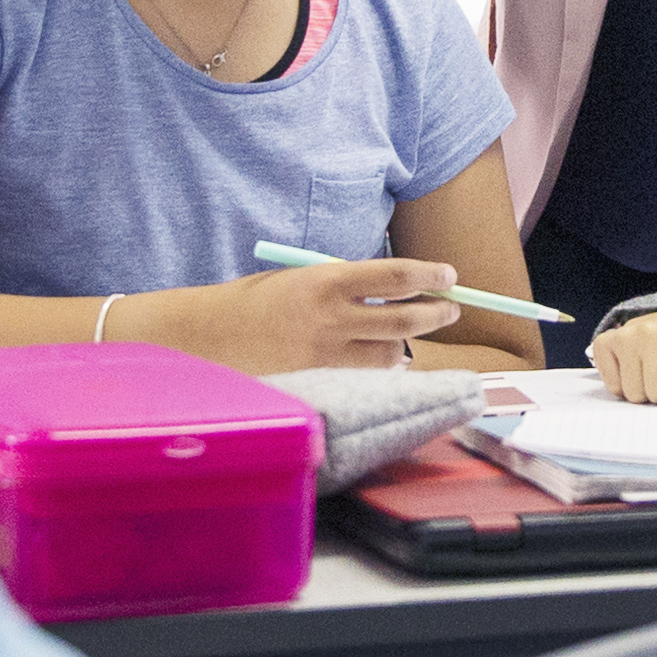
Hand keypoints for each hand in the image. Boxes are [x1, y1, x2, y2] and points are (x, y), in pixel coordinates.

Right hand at [198, 257, 459, 371]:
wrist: (208, 335)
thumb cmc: (256, 301)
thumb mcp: (301, 278)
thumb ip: (344, 286)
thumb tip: (393, 291)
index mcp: (326, 280)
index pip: (395, 275)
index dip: (430, 276)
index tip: (448, 276)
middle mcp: (332, 317)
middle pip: (404, 317)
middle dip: (436, 312)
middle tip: (449, 308)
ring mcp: (327, 354)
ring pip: (390, 353)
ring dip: (406, 343)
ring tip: (409, 334)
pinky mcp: (320, 381)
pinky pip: (366, 377)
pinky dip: (379, 368)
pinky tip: (380, 359)